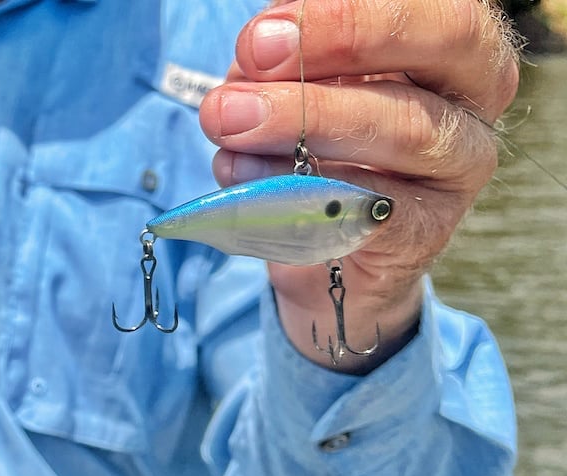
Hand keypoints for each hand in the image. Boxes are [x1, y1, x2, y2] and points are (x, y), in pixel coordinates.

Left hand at [198, 0, 519, 372]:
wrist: (313, 229)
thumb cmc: (308, 130)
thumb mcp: (293, 74)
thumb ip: (286, 52)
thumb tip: (258, 47)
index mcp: (446, 35)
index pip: (424, 4)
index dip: (345, 16)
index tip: (261, 39)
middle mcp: (470, 92)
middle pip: (442, 44)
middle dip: (340, 47)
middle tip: (247, 71)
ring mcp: (459, 165)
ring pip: (409, 130)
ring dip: (307, 127)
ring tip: (230, 133)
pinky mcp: (428, 230)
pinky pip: (383, 212)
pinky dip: (313, 199)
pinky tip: (256, 187)